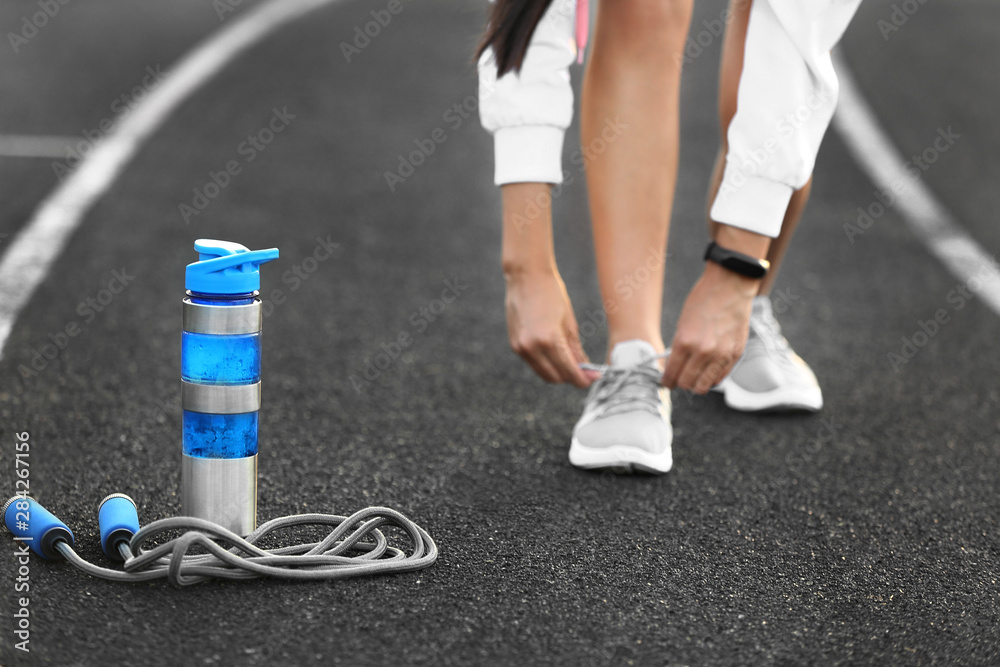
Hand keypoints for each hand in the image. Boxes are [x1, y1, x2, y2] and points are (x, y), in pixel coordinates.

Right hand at [504, 267, 597, 387]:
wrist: (526, 276)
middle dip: (571, 377)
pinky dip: (546, 364)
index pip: (569, 370)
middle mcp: (532, 347)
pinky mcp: (515, 346)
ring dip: (559, 373)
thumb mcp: (569, 322)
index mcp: (549, 339)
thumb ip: (576, 350)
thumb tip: (586, 369)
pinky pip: (534, 364)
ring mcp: (521, 348)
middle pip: (556, 377)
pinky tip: (556, 354)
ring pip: (544, 373)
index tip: (594, 378)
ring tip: (572, 363)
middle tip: (585, 372)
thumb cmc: (552, 294)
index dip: (583, 379)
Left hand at [662, 261, 757, 392]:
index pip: (671, 373)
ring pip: (704, 386)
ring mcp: (721, 354)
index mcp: (685, 341)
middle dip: (680, 382)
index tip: (666, 382)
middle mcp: (703, 351)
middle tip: (679, 378)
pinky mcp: (735, 354)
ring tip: (693, 376)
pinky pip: (720, 377)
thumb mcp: (682, 323)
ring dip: (696, 384)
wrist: (730, 287)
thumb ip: (679, 347)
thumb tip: (675, 367)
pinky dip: (712, 378)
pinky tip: (707, 372)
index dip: (666, 381)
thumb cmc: (703, 300)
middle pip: (687, 383)